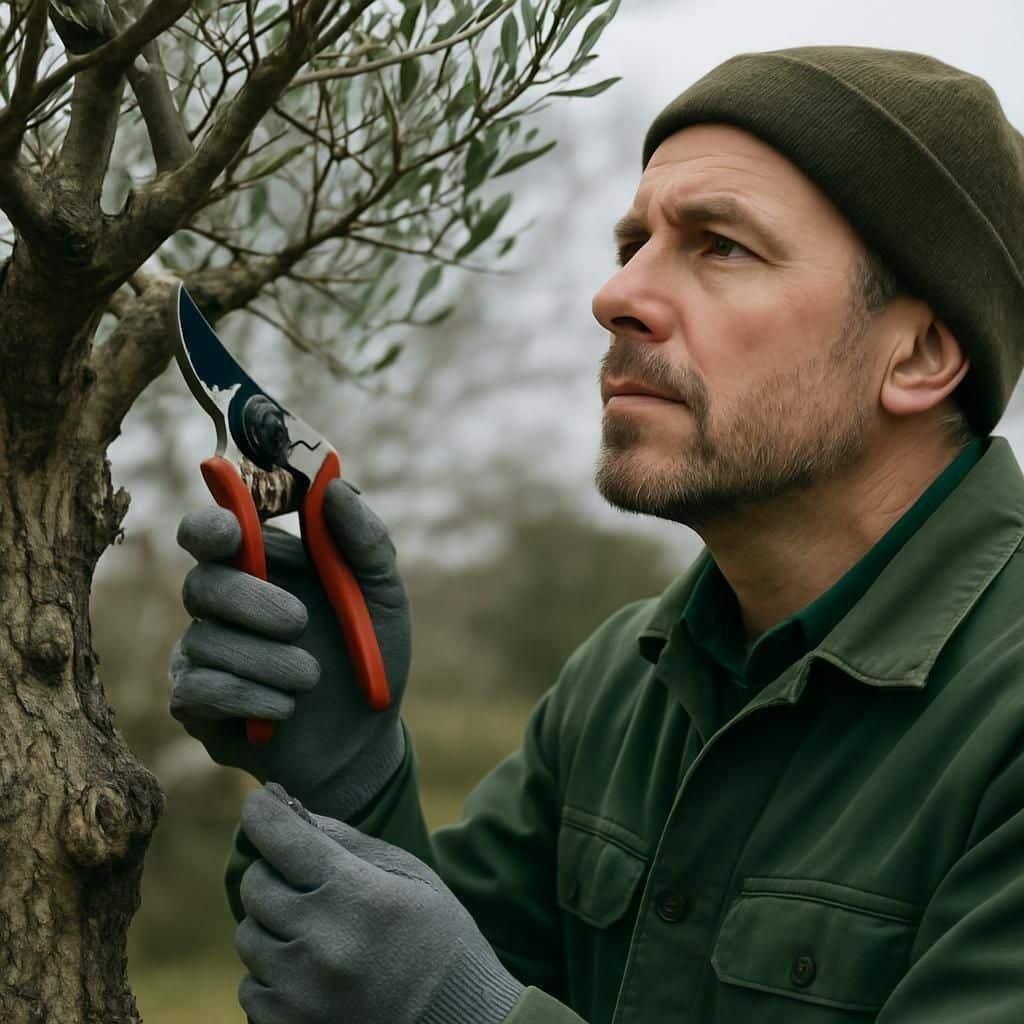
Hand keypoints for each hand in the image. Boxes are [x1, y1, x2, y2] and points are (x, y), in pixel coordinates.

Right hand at [169, 479, 410, 818]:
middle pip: (202, 582)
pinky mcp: (195, 702)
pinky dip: (251, 696)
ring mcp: (204, 651)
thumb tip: (334, 487)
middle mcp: (224, 602)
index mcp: (264, 565)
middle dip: (251, 601)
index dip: (212, 524)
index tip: (235, 532)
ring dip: (267, 661)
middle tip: (299, 622)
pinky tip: (286, 708)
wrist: (365, 741)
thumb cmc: (372, 658)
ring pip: (205, 640)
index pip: (212, 529)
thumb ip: (365, 541)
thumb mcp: (384, 597)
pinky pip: (198, 688)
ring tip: (311, 678)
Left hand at [235, 784, 524, 1023]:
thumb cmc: (437, 938)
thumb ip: (346, 841)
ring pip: (248, 937)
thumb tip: (288, 807)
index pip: (281, 837)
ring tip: (320, 936)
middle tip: (309, 885)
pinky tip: (315, 975)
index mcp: (355, 895)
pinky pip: (252, 988)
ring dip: (273, 928)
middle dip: (275, 876)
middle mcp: (321, 943)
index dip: (263, 813)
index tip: (260, 804)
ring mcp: (300, 993)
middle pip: (255, 887)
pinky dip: (274, 976)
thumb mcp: (408, 875)